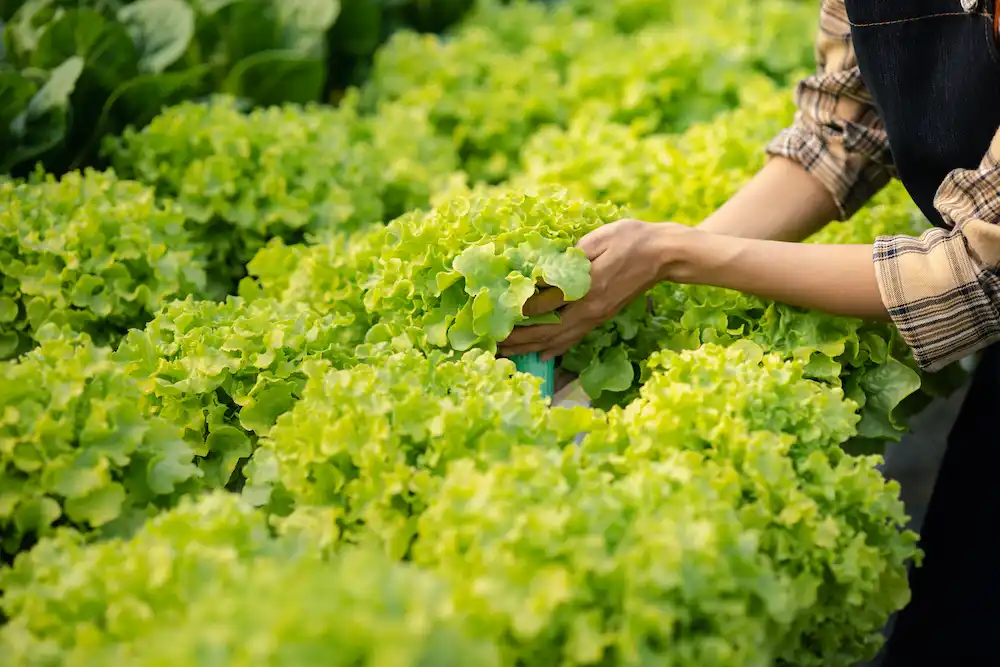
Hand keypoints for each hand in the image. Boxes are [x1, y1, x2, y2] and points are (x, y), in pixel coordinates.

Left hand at [498, 219, 694, 360]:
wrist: (666, 254)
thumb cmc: (632, 239)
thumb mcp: (598, 239)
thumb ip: (569, 258)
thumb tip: (540, 271)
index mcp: (586, 288)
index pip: (543, 306)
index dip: (516, 312)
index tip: (493, 315)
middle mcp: (590, 310)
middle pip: (546, 331)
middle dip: (517, 340)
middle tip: (491, 346)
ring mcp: (597, 317)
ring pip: (558, 339)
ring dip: (530, 348)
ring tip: (507, 354)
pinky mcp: (602, 317)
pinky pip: (574, 338)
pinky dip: (555, 348)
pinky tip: (542, 354)